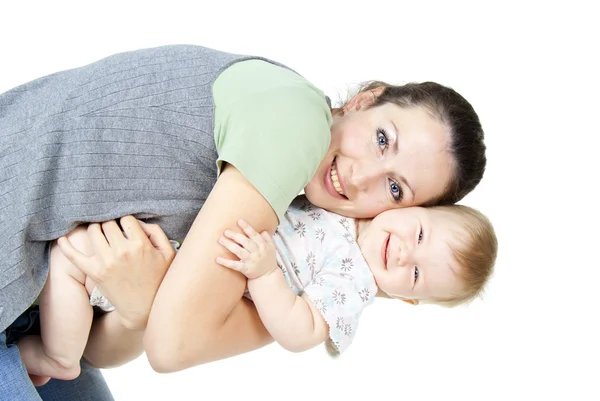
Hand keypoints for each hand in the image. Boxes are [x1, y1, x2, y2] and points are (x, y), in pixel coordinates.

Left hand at [57, 216, 175, 329]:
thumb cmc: (159, 279)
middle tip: (115, 234)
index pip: (127, 219)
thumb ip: (156, 232)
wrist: (144, 308)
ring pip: (94, 232)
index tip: (128, 230)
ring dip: (97, 230)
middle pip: (108, 224)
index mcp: (140, 245)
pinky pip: (74, 255)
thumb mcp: (168, 253)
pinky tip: (62, 239)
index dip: (127, 223)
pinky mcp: (95, 273)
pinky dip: (66, 246)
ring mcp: (106, 262)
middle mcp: (122, 251)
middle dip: (111, 225)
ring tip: (101, 236)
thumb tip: (137, 222)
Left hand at [216, 219, 276, 279]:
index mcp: (263, 246)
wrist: (267, 276)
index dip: (247, 228)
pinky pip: (235, 265)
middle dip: (235, 236)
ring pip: (239, 252)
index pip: (254, 235)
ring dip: (229, 245)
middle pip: (246, 242)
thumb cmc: (268, 260)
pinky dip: (226, 262)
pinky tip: (217, 259)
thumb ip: (268, 238)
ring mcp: (251, 261)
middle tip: (226, 231)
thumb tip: (263, 230)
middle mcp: (257, 253)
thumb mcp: (272, 248)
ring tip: (221, 240)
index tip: (239, 221)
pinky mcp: (245, 269)